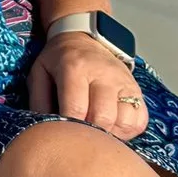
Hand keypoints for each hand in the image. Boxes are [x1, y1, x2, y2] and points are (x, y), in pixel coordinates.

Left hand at [31, 29, 149, 140]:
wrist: (84, 39)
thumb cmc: (59, 60)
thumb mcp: (39, 73)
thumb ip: (38, 102)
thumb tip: (45, 131)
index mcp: (75, 68)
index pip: (75, 108)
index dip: (69, 129)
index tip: (63, 137)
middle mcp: (104, 74)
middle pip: (103, 118)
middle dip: (90, 135)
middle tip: (80, 137)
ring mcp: (124, 82)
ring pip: (125, 122)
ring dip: (111, 135)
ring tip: (96, 132)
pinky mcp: (137, 90)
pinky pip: (139, 121)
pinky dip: (127, 131)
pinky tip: (112, 127)